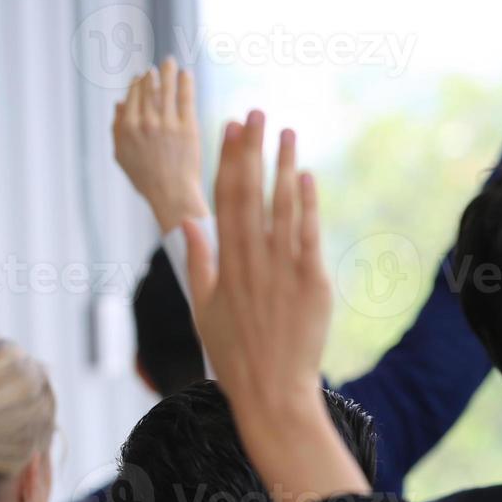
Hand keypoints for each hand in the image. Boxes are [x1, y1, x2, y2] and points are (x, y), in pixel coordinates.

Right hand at [113, 57, 208, 231]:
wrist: (172, 194)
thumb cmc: (146, 178)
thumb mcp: (122, 155)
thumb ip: (118, 128)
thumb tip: (119, 102)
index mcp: (127, 128)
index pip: (132, 97)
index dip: (137, 84)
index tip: (141, 75)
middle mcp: (145, 123)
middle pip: (148, 91)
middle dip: (152, 76)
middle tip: (158, 66)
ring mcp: (167, 124)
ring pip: (166, 90)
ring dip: (168, 73)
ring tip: (171, 62)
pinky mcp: (187, 128)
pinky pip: (185, 99)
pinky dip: (185, 84)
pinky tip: (187, 74)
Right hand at [182, 111, 365, 501]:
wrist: (273, 391)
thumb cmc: (236, 352)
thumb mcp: (203, 307)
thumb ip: (199, 263)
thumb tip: (189, 224)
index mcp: (223, 263)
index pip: (223, 199)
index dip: (227, 160)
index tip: (229, 127)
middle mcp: (251, 260)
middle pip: (249, 193)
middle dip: (251, 149)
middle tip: (255, 110)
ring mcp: (283, 269)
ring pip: (282, 206)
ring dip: (284, 165)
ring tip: (286, 131)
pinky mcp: (312, 282)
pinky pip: (310, 234)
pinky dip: (308, 203)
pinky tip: (306, 175)